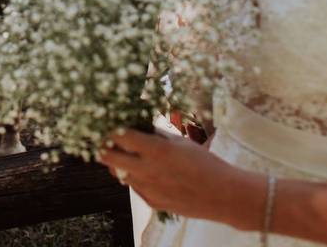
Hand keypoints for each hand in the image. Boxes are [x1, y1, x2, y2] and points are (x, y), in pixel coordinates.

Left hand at [97, 128, 258, 228]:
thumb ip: (156, 136)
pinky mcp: (152, 202)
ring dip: (118, 164)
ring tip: (127, 156)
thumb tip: (137, 127)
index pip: (119, 136)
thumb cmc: (205, 163)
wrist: (223, 196)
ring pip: (118, 174)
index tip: (106, 125)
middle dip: (103, 148)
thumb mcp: (180, 142)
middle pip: (107, 158)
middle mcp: (147, 170)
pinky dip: (134, 178)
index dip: (109, 129)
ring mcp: (147, 189)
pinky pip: (134, 187)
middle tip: (105, 141)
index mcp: (155, 150)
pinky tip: (146, 172)